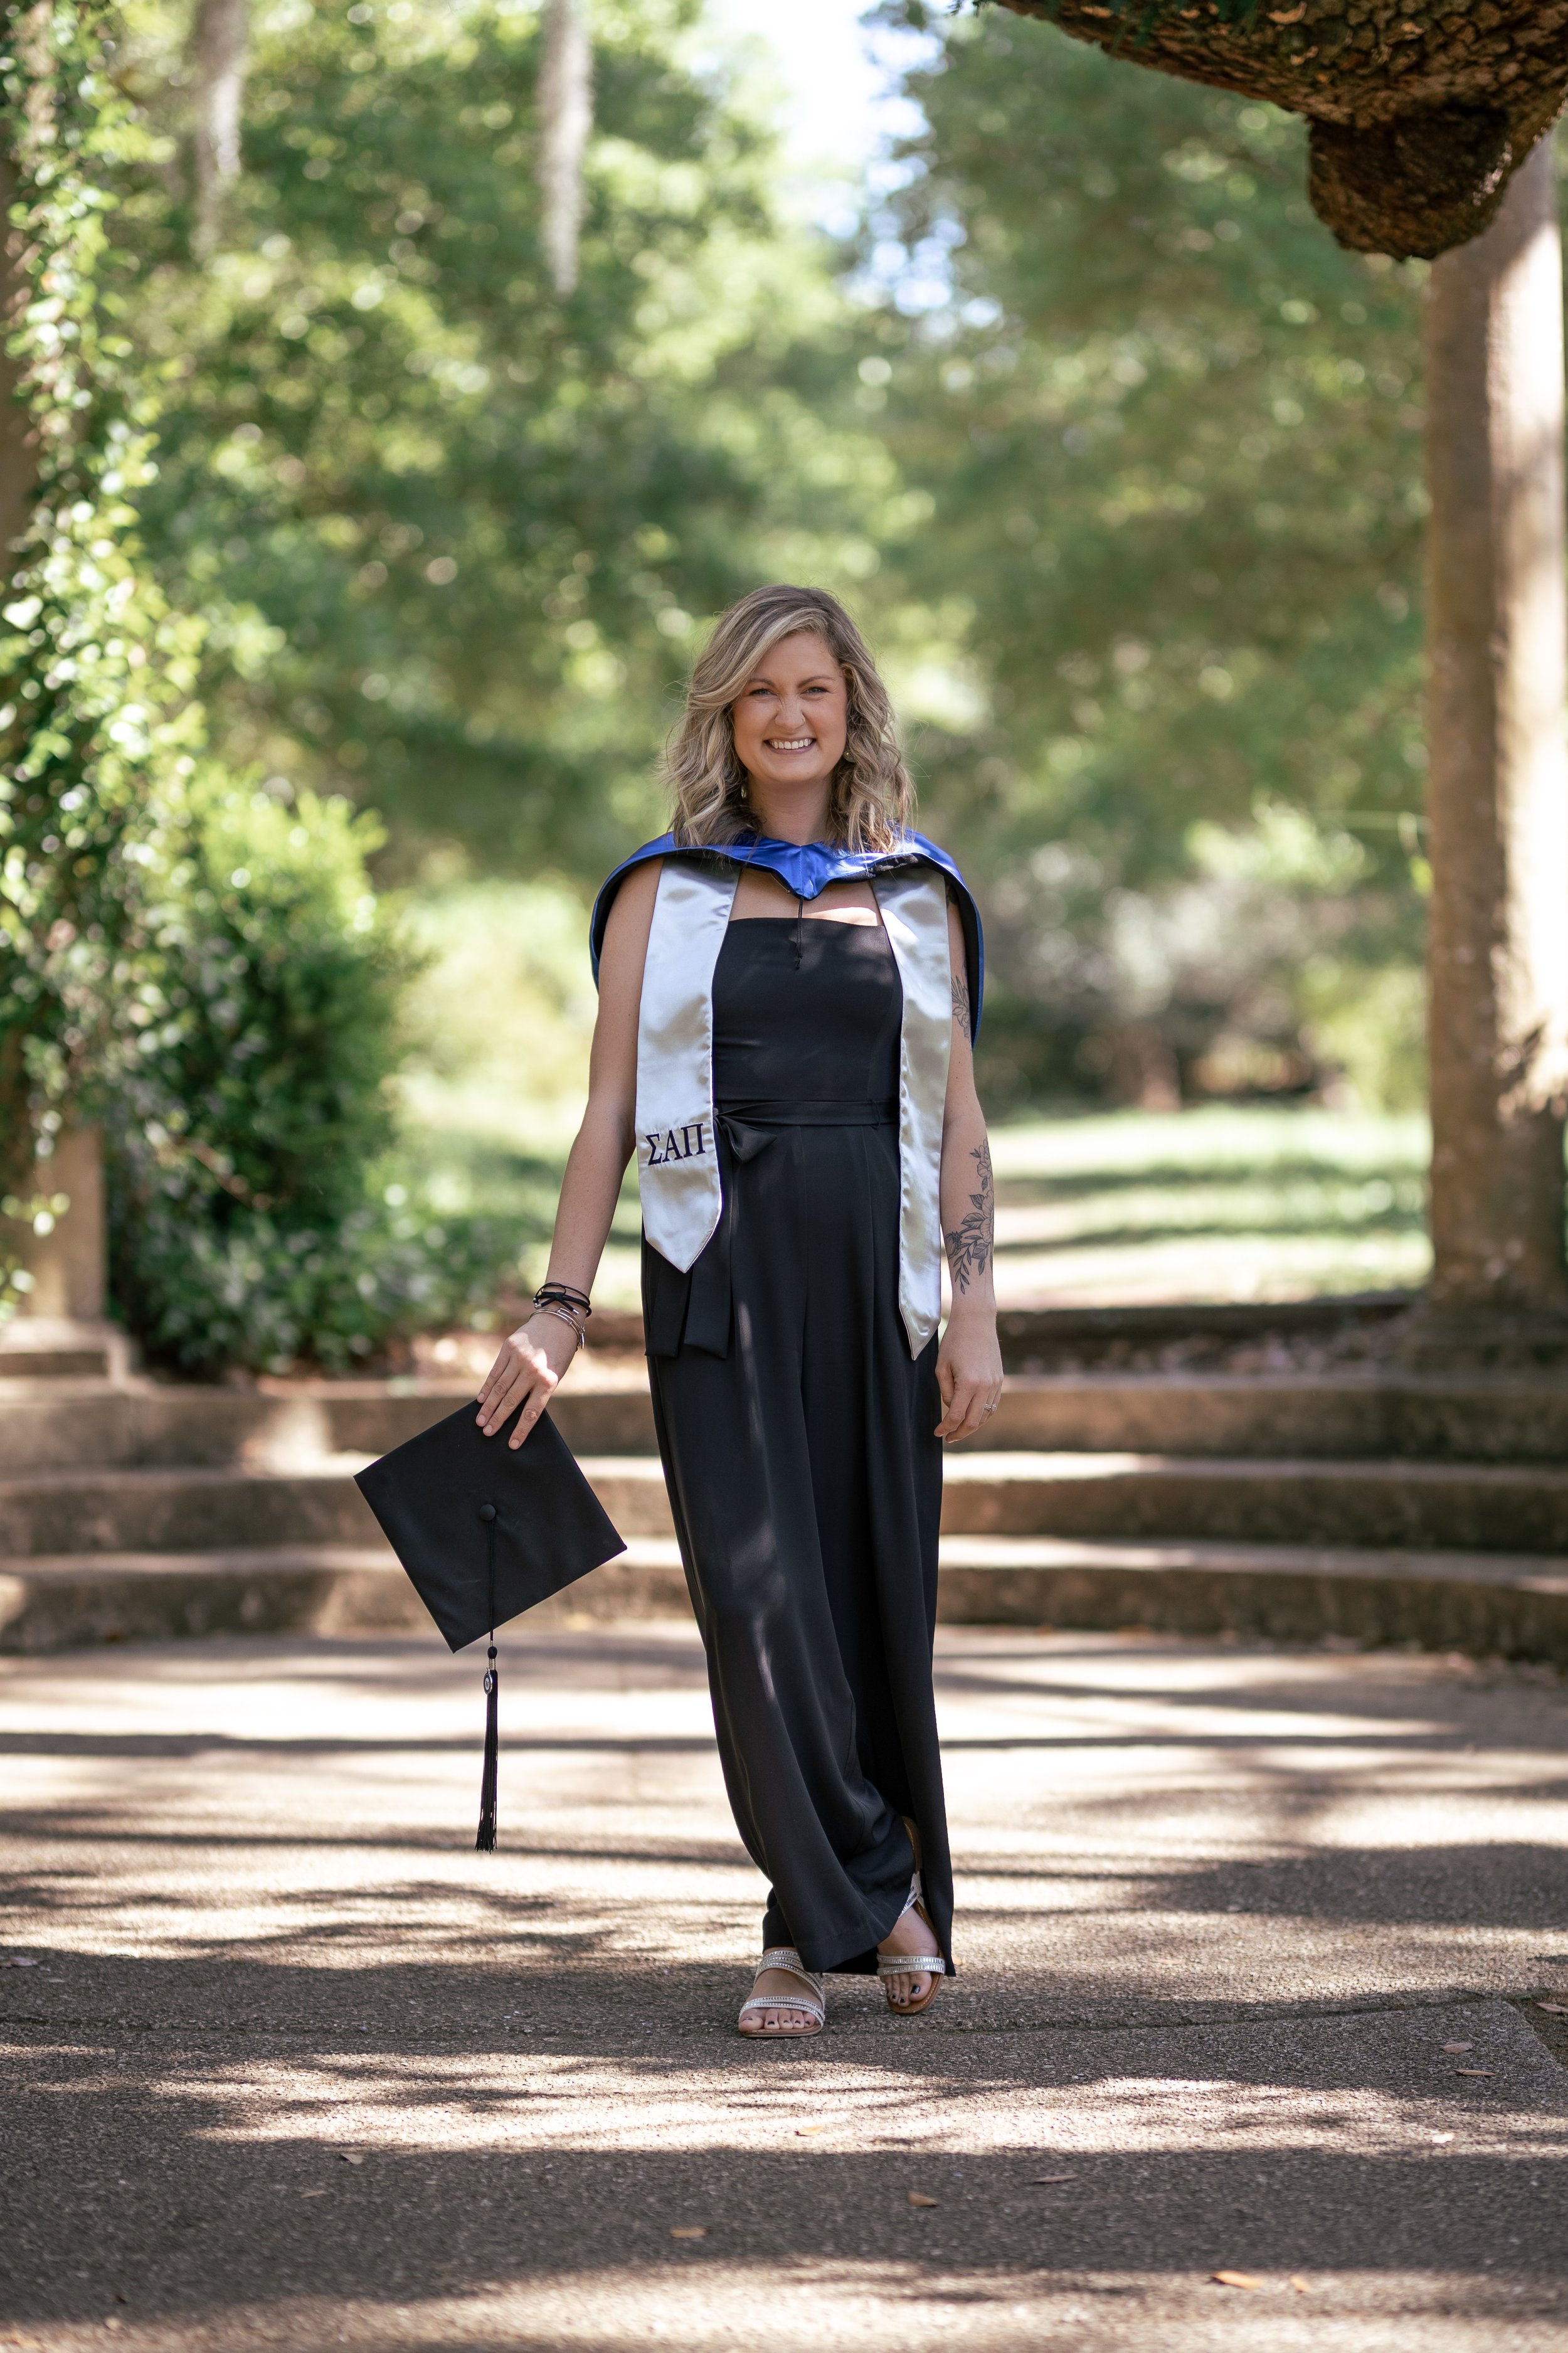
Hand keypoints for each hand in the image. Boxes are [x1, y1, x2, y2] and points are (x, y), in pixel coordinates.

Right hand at [476, 1312, 578, 1447]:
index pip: (532, 1411)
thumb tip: (518, 1411)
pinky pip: (495, 1372)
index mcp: (549, 1380)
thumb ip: (539, 1390)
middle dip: (498, 1419)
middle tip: (487, 1433)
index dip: (521, 1430)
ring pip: (499, 1388)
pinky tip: (481, 1399)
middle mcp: (532, 1370)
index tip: (511, 1444)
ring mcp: (519, 1358)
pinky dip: (487, 1387)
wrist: (558, 1321)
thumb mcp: (556, 1373)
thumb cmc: (560, 1352)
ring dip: (488, 1407)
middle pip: (511, 1401)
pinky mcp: (509, 1348)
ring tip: (480, 1421)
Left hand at [934, 1311, 1002, 1442]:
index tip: (937, 1433)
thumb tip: (952, 1408)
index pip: (956, 1415)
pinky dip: (983, 1414)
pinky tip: (973, 1416)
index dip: (945, 1427)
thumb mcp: (942, 1367)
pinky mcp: (1000, 1380)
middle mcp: (985, 1386)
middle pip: (974, 1421)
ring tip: (960, 1430)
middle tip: (949, 1438)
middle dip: (960, 1433)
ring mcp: (995, 1384)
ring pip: (986, 1415)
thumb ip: (946, 1392)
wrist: (976, 1321)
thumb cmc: (954, 1341)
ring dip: (973, 1426)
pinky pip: (993, 1405)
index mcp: (968, 1383)